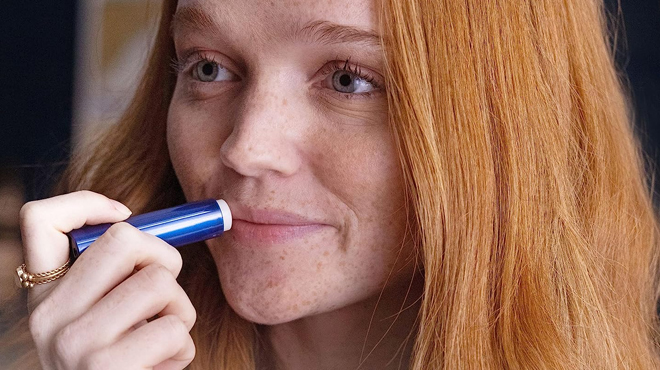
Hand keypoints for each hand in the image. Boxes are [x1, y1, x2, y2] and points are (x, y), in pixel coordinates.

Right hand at [20, 191, 195, 369]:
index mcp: (45, 298)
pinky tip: (160, 367)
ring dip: (180, 309)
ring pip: (160, 282)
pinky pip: (174, 328)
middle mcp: (49, 318)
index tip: (125, 214)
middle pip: (124, 239)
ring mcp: (75, 344)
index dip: (88, 202)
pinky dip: (182, 348)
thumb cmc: (122, 364)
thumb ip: (118, 278)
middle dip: (164, 257)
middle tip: (165, 287)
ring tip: (162, 336)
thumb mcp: (103, 319)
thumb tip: (168, 230)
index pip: (40, 220)